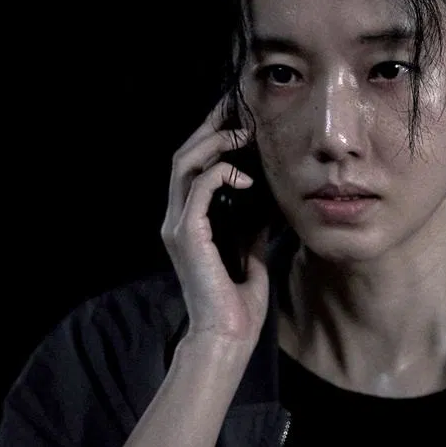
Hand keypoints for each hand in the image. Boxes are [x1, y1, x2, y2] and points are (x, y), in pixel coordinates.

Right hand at [160, 96, 272, 345]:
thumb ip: (251, 227)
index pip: (192, 167)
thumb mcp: (250, 254)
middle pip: (183, 156)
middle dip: (209, 128)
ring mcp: (178, 225)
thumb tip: (268, 202)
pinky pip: (199, 188)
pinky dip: (221, 174)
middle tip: (236, 108)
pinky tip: (246, 176)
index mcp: (188, 223)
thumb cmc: (237, 306)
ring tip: (243, 132)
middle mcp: (176, 219)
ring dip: (214, 143)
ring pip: (184, 165)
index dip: (210, 138)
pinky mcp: (187, 235)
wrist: (226, 338)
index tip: (236, 118)